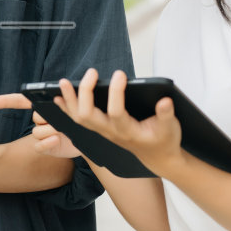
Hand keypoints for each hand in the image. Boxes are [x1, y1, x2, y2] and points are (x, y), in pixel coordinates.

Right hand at [0, 92, 82, 159]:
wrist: (95, 137)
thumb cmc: (86, 117)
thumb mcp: (78, 104)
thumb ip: (68, 97)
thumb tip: (60, 90)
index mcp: (46, 106)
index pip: (21, 101)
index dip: (5, 101)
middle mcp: (41, 120)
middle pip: (35, 117)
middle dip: (48, 118)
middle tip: (65, 119)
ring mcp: (43, 134)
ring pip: (37, 132)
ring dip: (51, 130)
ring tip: (65, 130)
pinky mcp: (46, 148)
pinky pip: (39, 146)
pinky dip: (46, 143)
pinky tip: (56, 140)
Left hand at [55, 69, 185, 175]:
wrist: (158, 157)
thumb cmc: (164, 140)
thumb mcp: (171, 128)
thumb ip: (166, 114)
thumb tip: (165, 101)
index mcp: (128, 132)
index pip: (116, 112)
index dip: (116, 92)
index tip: (120, 73)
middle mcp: (111, 132)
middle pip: (88, 116)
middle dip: (85, 93)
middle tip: (91, 72)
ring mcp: (103, 132)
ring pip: (79, 118)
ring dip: (69, 100)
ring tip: (63, 82)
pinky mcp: (100, 129)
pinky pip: (78, 120)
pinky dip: (67, 108)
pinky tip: (59, 97)